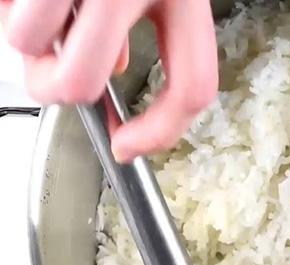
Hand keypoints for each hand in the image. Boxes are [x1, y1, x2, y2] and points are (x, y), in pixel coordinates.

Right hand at [0, 0, 217, 162]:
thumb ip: (146, 32)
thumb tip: (112, 69)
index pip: (191, 88)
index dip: (161, 133)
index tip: (129, 146)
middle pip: (80, 82)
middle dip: (58, 88)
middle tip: (58, 70)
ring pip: (24, 42)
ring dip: (30, 40)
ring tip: (47, 8)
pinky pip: (2, 11)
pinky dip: (10, 9)